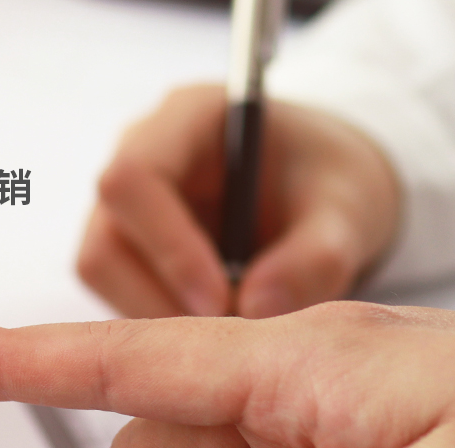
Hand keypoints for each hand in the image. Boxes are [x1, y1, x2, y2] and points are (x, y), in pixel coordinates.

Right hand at [78, 85, 400, 317]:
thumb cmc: (332, 180)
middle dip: (163, 298)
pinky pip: (120, 297)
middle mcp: (139, 155)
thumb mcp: (349, 211)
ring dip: (162, 316)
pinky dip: (166, 323)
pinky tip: (221, 323)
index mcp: (187, 117)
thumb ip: (315, 256)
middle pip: (105, 239)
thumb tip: (256, 306)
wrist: (324, 191)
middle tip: (231, 337)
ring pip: (105, 275)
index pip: (133, 176)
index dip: (166, 244)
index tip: (220, 301)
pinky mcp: (127, 249)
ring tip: (236, 326)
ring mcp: (125, 205)